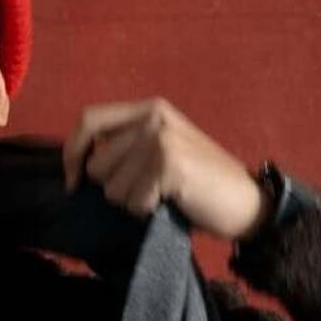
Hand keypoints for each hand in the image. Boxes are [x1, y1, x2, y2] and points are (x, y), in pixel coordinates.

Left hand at [62, 97, 271, 241]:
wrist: (248, 202)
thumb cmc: (198, 183)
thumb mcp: (160, 150)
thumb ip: (125, 146)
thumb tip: (75, 163)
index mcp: (149, 109)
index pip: (89, 120)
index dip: (72, 153)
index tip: (72, 182)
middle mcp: (154, 118)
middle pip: (96, 164)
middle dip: (114, 188)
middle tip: (147, 190)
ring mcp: (161, 139)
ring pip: (111, 187)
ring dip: (131, 201)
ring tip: (161, 195)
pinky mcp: (169, 165)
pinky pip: (133, 202)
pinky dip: (148, 211)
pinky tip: (171, 202)